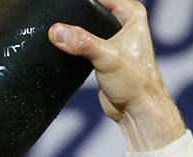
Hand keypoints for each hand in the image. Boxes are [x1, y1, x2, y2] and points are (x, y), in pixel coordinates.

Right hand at [49, 0, 184, 151]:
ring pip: (86, 30)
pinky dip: (73, 49)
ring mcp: (112, 42)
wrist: (135, 111)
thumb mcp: (107, 57)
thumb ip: (82, 42)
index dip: (85, 4)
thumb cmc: (136, 83)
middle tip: (60, 25)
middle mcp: (124, 26)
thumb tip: (57, 31)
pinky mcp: (101, 58)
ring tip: (59, 37)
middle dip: (76, 19)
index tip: (64, 10)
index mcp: (133, 15)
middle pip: (91, 13)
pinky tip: (63, 51)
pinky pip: (82, 46)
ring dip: (73, 36)